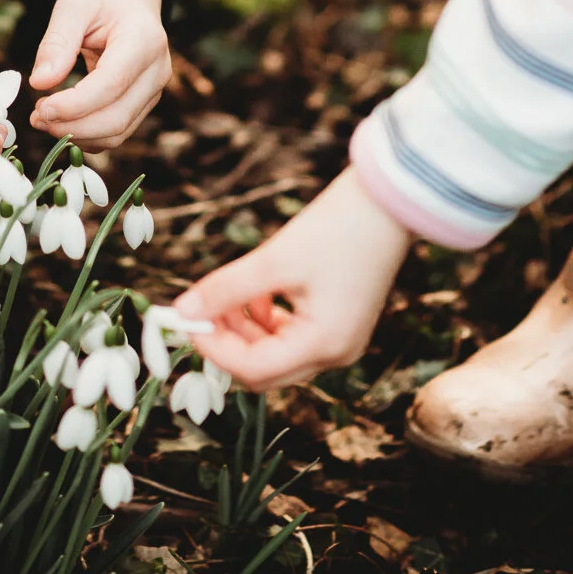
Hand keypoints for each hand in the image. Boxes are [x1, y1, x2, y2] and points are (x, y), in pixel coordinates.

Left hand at [27, 0, 169, 148]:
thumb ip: (57, 42)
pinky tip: (61, 122)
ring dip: (77, 134)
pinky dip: (87, 134)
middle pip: (117, 117)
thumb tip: (40, 83)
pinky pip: (117, 132)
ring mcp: (154, 90)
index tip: (41, 109)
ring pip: (117, 132)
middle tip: (36, 117)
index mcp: (144, 40)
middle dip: (72, 125)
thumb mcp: (74, 5)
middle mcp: (157, 70)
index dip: (75, 105)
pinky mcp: (144, 103)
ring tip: (43, 119)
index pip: (111, 84)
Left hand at [171, 168, 412, 391]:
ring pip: (275, 354)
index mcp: (324, 345)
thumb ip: (227, 289)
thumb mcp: (275, 259)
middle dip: (226, 342)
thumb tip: (183, 309)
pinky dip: (265, 319)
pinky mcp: (339, 325)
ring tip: (227, 292)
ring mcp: (340, 342)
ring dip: (243, 329)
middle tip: (198, 309)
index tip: (185, 320)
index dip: (213, 348)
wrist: (388, 203)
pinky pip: (291, 337)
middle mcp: (336, 354)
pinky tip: (254, 290)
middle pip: (264, 370)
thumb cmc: (338, 228)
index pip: (253, 369)